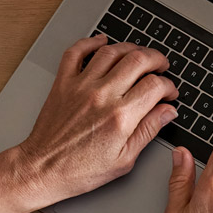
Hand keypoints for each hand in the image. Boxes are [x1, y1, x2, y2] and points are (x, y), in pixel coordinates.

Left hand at [15, 35, 178, 205]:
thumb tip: (167, 112)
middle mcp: (102, 96)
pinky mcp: (63, 83)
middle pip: (138, 60)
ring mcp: (81, 86)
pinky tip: (102, 42)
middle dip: (156, 59)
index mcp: (120, 117)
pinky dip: (91, 42)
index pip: (155, 86)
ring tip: (139, 55)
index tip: (169, 92)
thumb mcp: (124, 159)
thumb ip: (148, 131)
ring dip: (131, 48)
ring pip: (111, 51)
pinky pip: (76, 52)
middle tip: (161, 66)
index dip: (168, 86)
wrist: (43, 168)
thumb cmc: (80, 169)